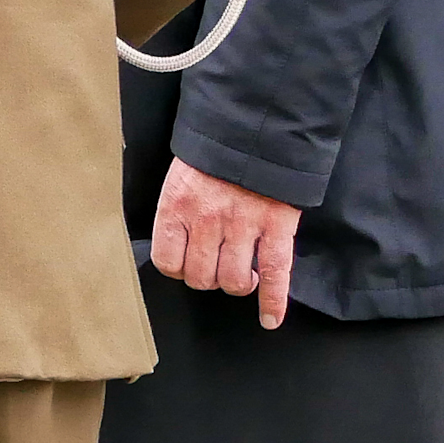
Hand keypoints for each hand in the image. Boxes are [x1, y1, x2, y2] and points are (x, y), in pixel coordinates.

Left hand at [150, 157, 301, 329]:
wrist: (257, 124)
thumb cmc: (216, 152)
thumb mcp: (181, 175)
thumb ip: (178, 210)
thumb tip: (178, 244)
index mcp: (177, 205)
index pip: (167, 261)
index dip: (178, 268)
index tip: (187, 264)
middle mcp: (206, 219)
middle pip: (200, 276)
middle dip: (207, 278)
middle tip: (216, 268)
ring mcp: (243, 223)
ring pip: (233, 280)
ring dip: (236, 284)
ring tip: (242, 276)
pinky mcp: (276, 225)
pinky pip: (275, 273)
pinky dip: (273, 300)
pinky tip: (270, 318)